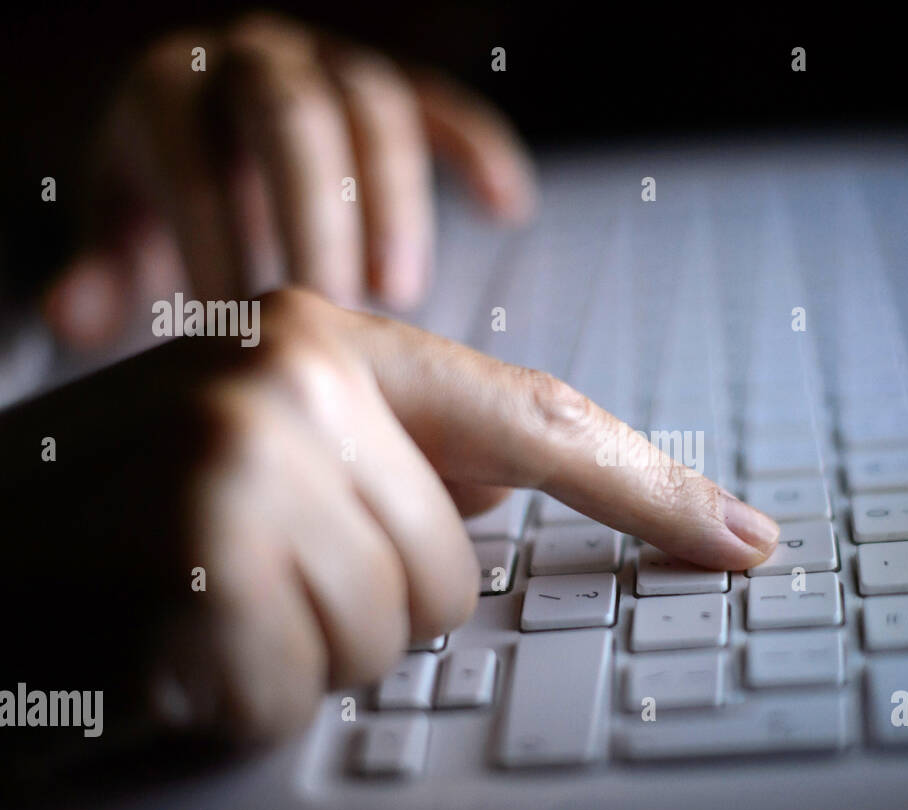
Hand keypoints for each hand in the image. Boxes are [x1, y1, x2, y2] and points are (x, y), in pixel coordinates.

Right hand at [0, 289, 778, 745]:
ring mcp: (240, 462)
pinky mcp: (194, 562)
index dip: (653, 490)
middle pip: (452, 576)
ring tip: (202, 598)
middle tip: (249, 572)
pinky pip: (299, 688)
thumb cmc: (120, 500)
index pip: (540, 423)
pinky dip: (237, 694)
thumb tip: (512, 491)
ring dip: (296, 649)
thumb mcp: (265, 443)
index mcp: (327, 340)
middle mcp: (292, 379)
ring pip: (387, 638)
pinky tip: (168, 642)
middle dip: (359, 606)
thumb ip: (398, 455)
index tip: (741, 539)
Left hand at [42, 12, 535, 347]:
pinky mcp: (394, 83)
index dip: (216, 240)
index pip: (195, 157)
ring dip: (393, 201)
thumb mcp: (120, 222)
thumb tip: (74, 320)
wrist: (208, 121)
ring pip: (374, 108)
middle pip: (292, 118)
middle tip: (333, 311)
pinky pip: (443, 105)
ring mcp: (329, 62)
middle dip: (314, 218)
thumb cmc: (167, 187)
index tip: (238, 328)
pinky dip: (479, 151)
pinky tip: (508, 209)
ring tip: (398, 294)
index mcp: (172, 85)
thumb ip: (99, 271)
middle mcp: (253, 57)